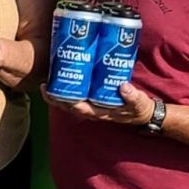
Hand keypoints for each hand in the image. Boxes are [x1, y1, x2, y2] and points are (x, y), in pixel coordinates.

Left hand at [41, 82, 155, 126]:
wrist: (143, 112)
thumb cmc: (139, 109)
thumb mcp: (139, 104)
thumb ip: (133, 97)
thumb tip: (124, 87)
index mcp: (98, 112)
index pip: (76, 108)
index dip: (62, 102)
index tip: (52, 93)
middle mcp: (92, 110)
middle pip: (67, 105)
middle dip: (54, 97)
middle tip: (44, 84)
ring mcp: (92, 105)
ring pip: (70, 100)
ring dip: (59, 92)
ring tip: (50, 78)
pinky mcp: (95, 99)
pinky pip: (78, 94)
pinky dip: (70, 87)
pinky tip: (66, 75)